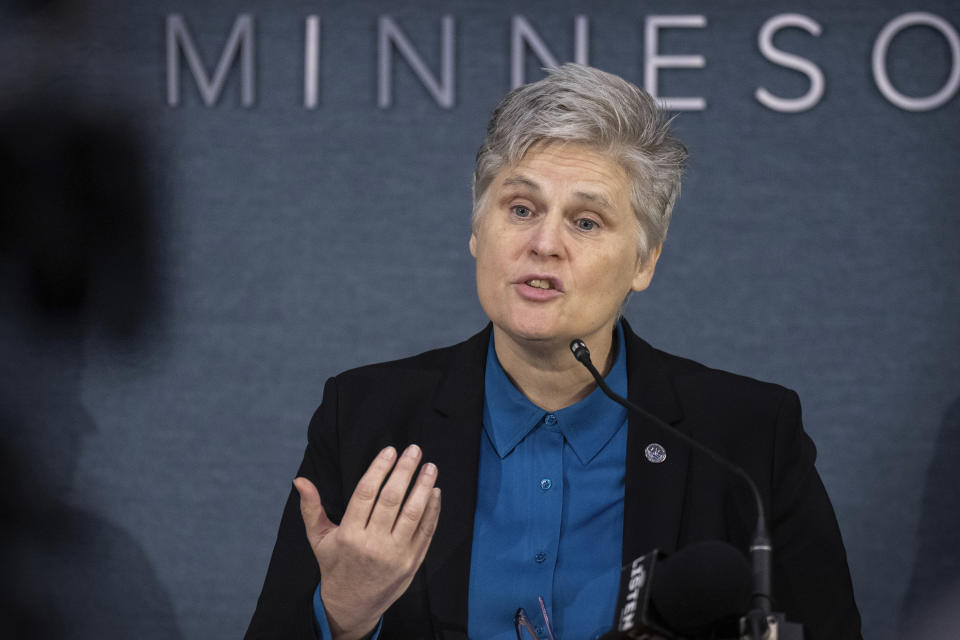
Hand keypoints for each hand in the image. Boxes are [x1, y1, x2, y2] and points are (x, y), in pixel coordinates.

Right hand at [294, 444, 440, 639]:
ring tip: (430, 467)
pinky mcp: (412, 563)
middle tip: (414, 450)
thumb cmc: (335, 565)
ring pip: (413, 514)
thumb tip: (300, 479)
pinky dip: (433, 510)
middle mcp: (373, 545)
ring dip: (424, 487)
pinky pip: (426, 531)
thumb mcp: (318, 538)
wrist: (352, 605)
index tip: (389, 450)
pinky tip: (435, 491)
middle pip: (392, 500)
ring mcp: (395, 555)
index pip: (366, 494)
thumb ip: (311, 507)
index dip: (379, 469)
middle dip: (404, 471)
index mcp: (349, 535)